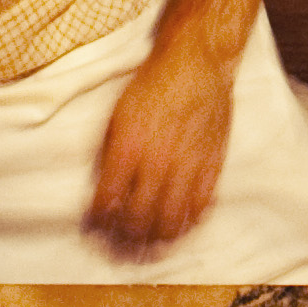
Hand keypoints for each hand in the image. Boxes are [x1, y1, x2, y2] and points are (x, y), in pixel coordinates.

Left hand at [87, 23, 238, 251]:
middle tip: (119, 244)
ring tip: (146, 244)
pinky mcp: (213, 165)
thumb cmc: (153, 84)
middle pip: (139, 220)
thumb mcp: (118, 115)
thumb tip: (103, 192)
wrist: (197, 62)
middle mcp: (159, 162)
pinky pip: (200, 208)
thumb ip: (110, 155)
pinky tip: (177, 225)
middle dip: (124, 239)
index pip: (108, 203)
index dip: (98, 222)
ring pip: (171, 222)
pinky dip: (187, 224)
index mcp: (130, 148)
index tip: (94, 228)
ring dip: (155, 240)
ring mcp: (189, 166)